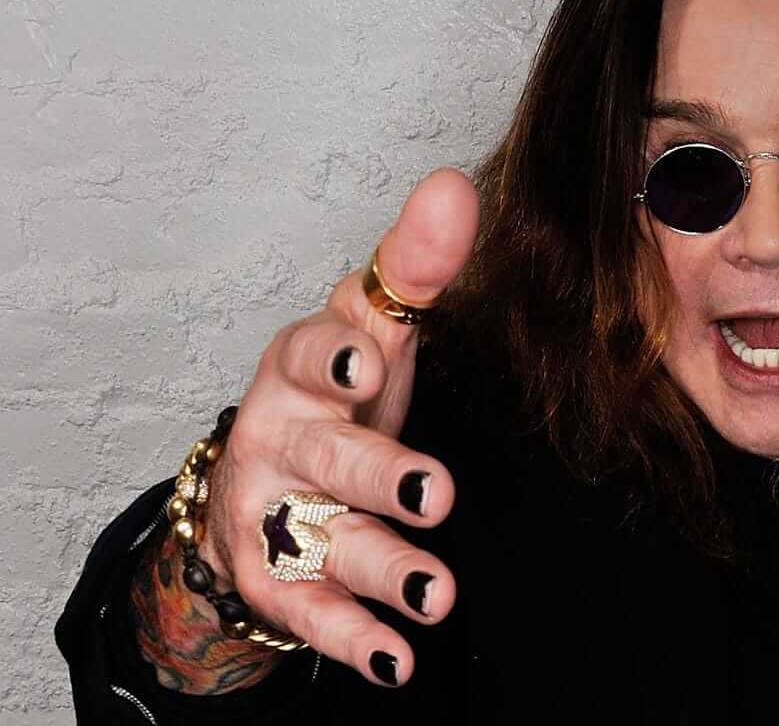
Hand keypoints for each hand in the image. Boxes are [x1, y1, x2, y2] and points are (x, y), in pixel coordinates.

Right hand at [199, 169, 478, 683]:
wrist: (256, 488)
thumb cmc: (335, 395)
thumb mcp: (370, 331)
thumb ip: (414, 268)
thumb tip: (454, 187)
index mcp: (303, 369)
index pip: (309, 353)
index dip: (335, 357)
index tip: (368, 357)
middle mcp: (280, 440)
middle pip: (329, 458)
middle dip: (379, 474)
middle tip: (437, 490)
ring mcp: (274, 516)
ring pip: (327, 541)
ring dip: (384, 566)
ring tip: (439, 592)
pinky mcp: (278, 582)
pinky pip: (315, 614)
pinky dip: (356, 639)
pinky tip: (397, 659)